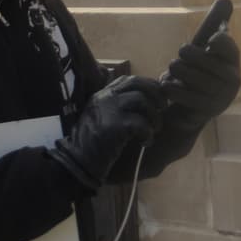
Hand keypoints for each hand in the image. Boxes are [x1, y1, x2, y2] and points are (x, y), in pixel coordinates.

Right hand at [48, 75, 162, 191]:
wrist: (78, 160)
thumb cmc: (91, 141)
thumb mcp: (102, 116)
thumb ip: (117, 106)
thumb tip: (144, 101)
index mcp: (103, 94)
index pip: (129, 79)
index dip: (148, 86)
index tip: (156, 100)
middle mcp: (106, 96)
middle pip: (138, 83)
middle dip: (156, 94)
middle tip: (162, 109)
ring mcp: (109, 109)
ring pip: (142, 100)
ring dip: (154, 117)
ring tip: (154, 131)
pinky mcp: (114, 125)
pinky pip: (141, 123)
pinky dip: (148, 134)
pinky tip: (145, 143)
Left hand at [159, 31, 240, 127]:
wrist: (191, 108)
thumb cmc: (199, 68)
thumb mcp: (204, 45)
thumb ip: (214, 22)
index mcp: (232, 59)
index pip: (229, 46)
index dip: (218, 41)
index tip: (208, 43)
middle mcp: (233, 78)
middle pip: (207, 60)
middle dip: (188, 54)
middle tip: (179, 53)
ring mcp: (223, 96)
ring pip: (197, 78)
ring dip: (179, 70)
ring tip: (172, 68)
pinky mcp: (209, 110)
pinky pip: (188, 97)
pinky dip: (173, 88)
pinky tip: (166, 85)